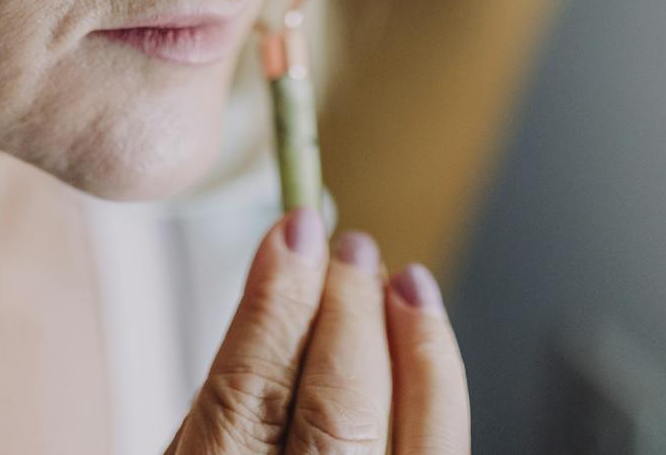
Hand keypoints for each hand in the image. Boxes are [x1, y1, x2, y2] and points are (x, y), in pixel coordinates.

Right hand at [167, 206, 470, 453]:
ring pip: (420, 449)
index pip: (248, 399)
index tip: (293, 232)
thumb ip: (227, 401)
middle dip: (348, 316)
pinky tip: (426, 357)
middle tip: (349, 248)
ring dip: (418, 355)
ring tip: (405, 286)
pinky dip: (439, 406)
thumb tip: (285, 284)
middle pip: (337, 419)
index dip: (278, 304)